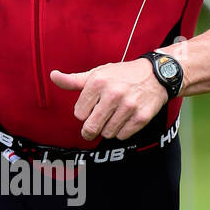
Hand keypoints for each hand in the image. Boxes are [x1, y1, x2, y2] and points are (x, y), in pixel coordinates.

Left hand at [50, 60, 167, 140]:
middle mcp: (113, 93)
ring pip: (107, 133)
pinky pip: (122, 136)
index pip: (79, 114)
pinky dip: (122, 131)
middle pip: (91, 127)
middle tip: (95, 124)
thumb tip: (53, 76)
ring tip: (114, 117)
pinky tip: (125, 119)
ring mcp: (129, 106)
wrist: (157, 75)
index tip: (91, 107)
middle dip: (91, 129)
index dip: (84, 113)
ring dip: (108, 129)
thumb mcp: (97, 73)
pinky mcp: (141, 117)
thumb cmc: (122, 75)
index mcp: (98, 82)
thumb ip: (74, 80)